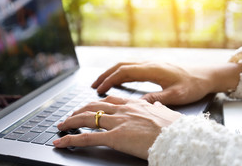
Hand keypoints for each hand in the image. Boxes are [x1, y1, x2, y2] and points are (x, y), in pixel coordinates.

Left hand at [53, 96, 181, 158]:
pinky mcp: (115, 137)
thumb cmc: (176, 129)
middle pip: (93, 106)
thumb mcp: (166, 113)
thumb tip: (157, 106)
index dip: (95, 104)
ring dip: (70, 122)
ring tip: (61, 126)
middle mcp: (123, 110)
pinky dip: (71, 139)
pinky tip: (62, 142)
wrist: (180, 137)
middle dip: (78, 111)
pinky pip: (87, 137)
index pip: (109, 100)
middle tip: (69, 116)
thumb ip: (157, 108)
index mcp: (134, 104)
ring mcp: (117, 122)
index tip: (88, 107)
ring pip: (87, 118)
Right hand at [91, 62, 241, 104]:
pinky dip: (120, 73)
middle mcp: (149, 64)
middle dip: (105, 75)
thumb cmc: (193, 85)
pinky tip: (118, 80)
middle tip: (93, 85)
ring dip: (111, 73)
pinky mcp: (153, 67)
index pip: (124, 72)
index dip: (109, 80)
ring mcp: (150, 64)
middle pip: (121, 66)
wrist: (206, 75)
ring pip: (125, 65)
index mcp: (152, 69)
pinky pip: (131, 68)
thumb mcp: (177, 95)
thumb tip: (138, 104)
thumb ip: (157, 98)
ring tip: (101, 83)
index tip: (99, 90)